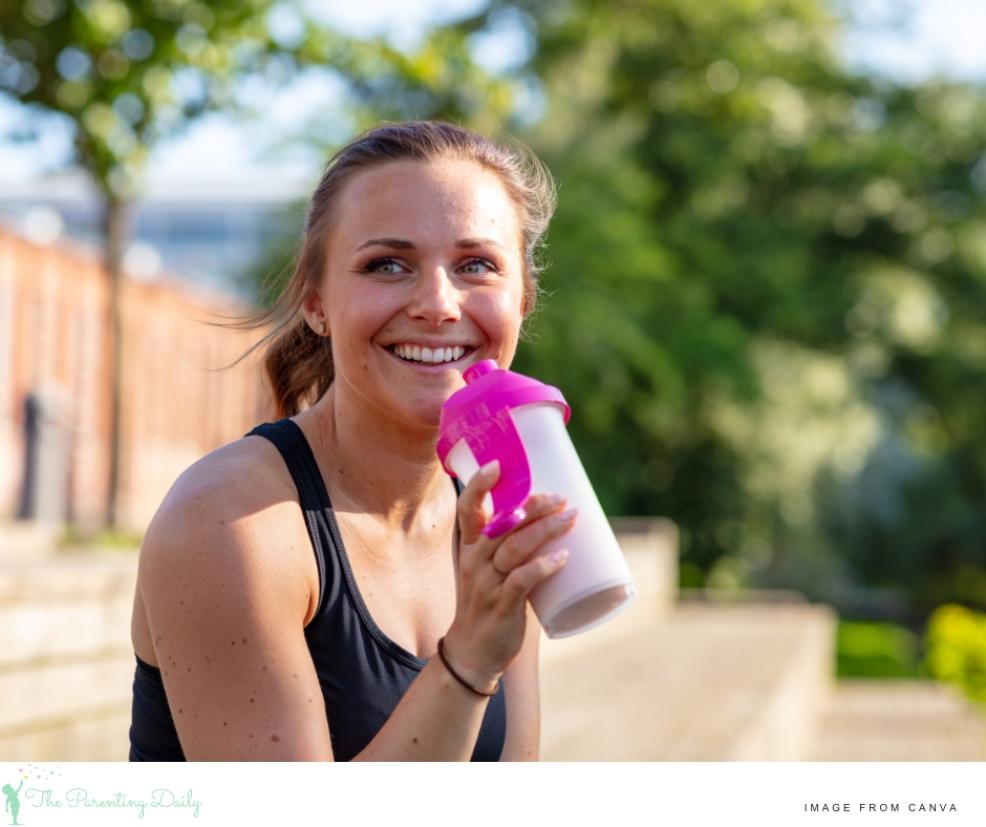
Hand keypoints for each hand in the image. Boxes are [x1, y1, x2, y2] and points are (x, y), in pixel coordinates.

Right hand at [443, 461, 576, 688]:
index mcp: (470, 547)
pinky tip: (562, 557)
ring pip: (516, 547)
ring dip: (546, 530)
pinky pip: (523, 580)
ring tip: (571, 518)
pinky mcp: (502, 605)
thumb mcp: (489, 569)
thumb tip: (551, 518)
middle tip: (561, 498)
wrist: (473, 651)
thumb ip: (511, 545)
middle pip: (503, 523)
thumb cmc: (488, 603)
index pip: (468, 508)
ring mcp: (487, 583)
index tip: (498, 465)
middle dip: (533, 506)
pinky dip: (544, 566)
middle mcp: (474, 560)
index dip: (480, 485)